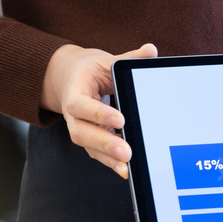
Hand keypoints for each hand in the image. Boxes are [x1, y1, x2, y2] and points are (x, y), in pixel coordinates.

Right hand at [40, 43, 157, 178]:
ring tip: (127, 166)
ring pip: (88, 147)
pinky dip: (110, 163)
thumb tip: (150, 51)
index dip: (98, 113)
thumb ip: (127, 59)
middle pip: (82, 132)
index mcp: (75, 91)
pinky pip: (97, 154)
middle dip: (104, 143)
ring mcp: (79, 129)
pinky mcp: (89, 140)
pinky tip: (126, 169)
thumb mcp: (106, 62)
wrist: (71, 80)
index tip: (120, 119)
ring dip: (108, 158)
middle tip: (126, 152)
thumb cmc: (92, 72)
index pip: (81, 104)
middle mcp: (73, 114)